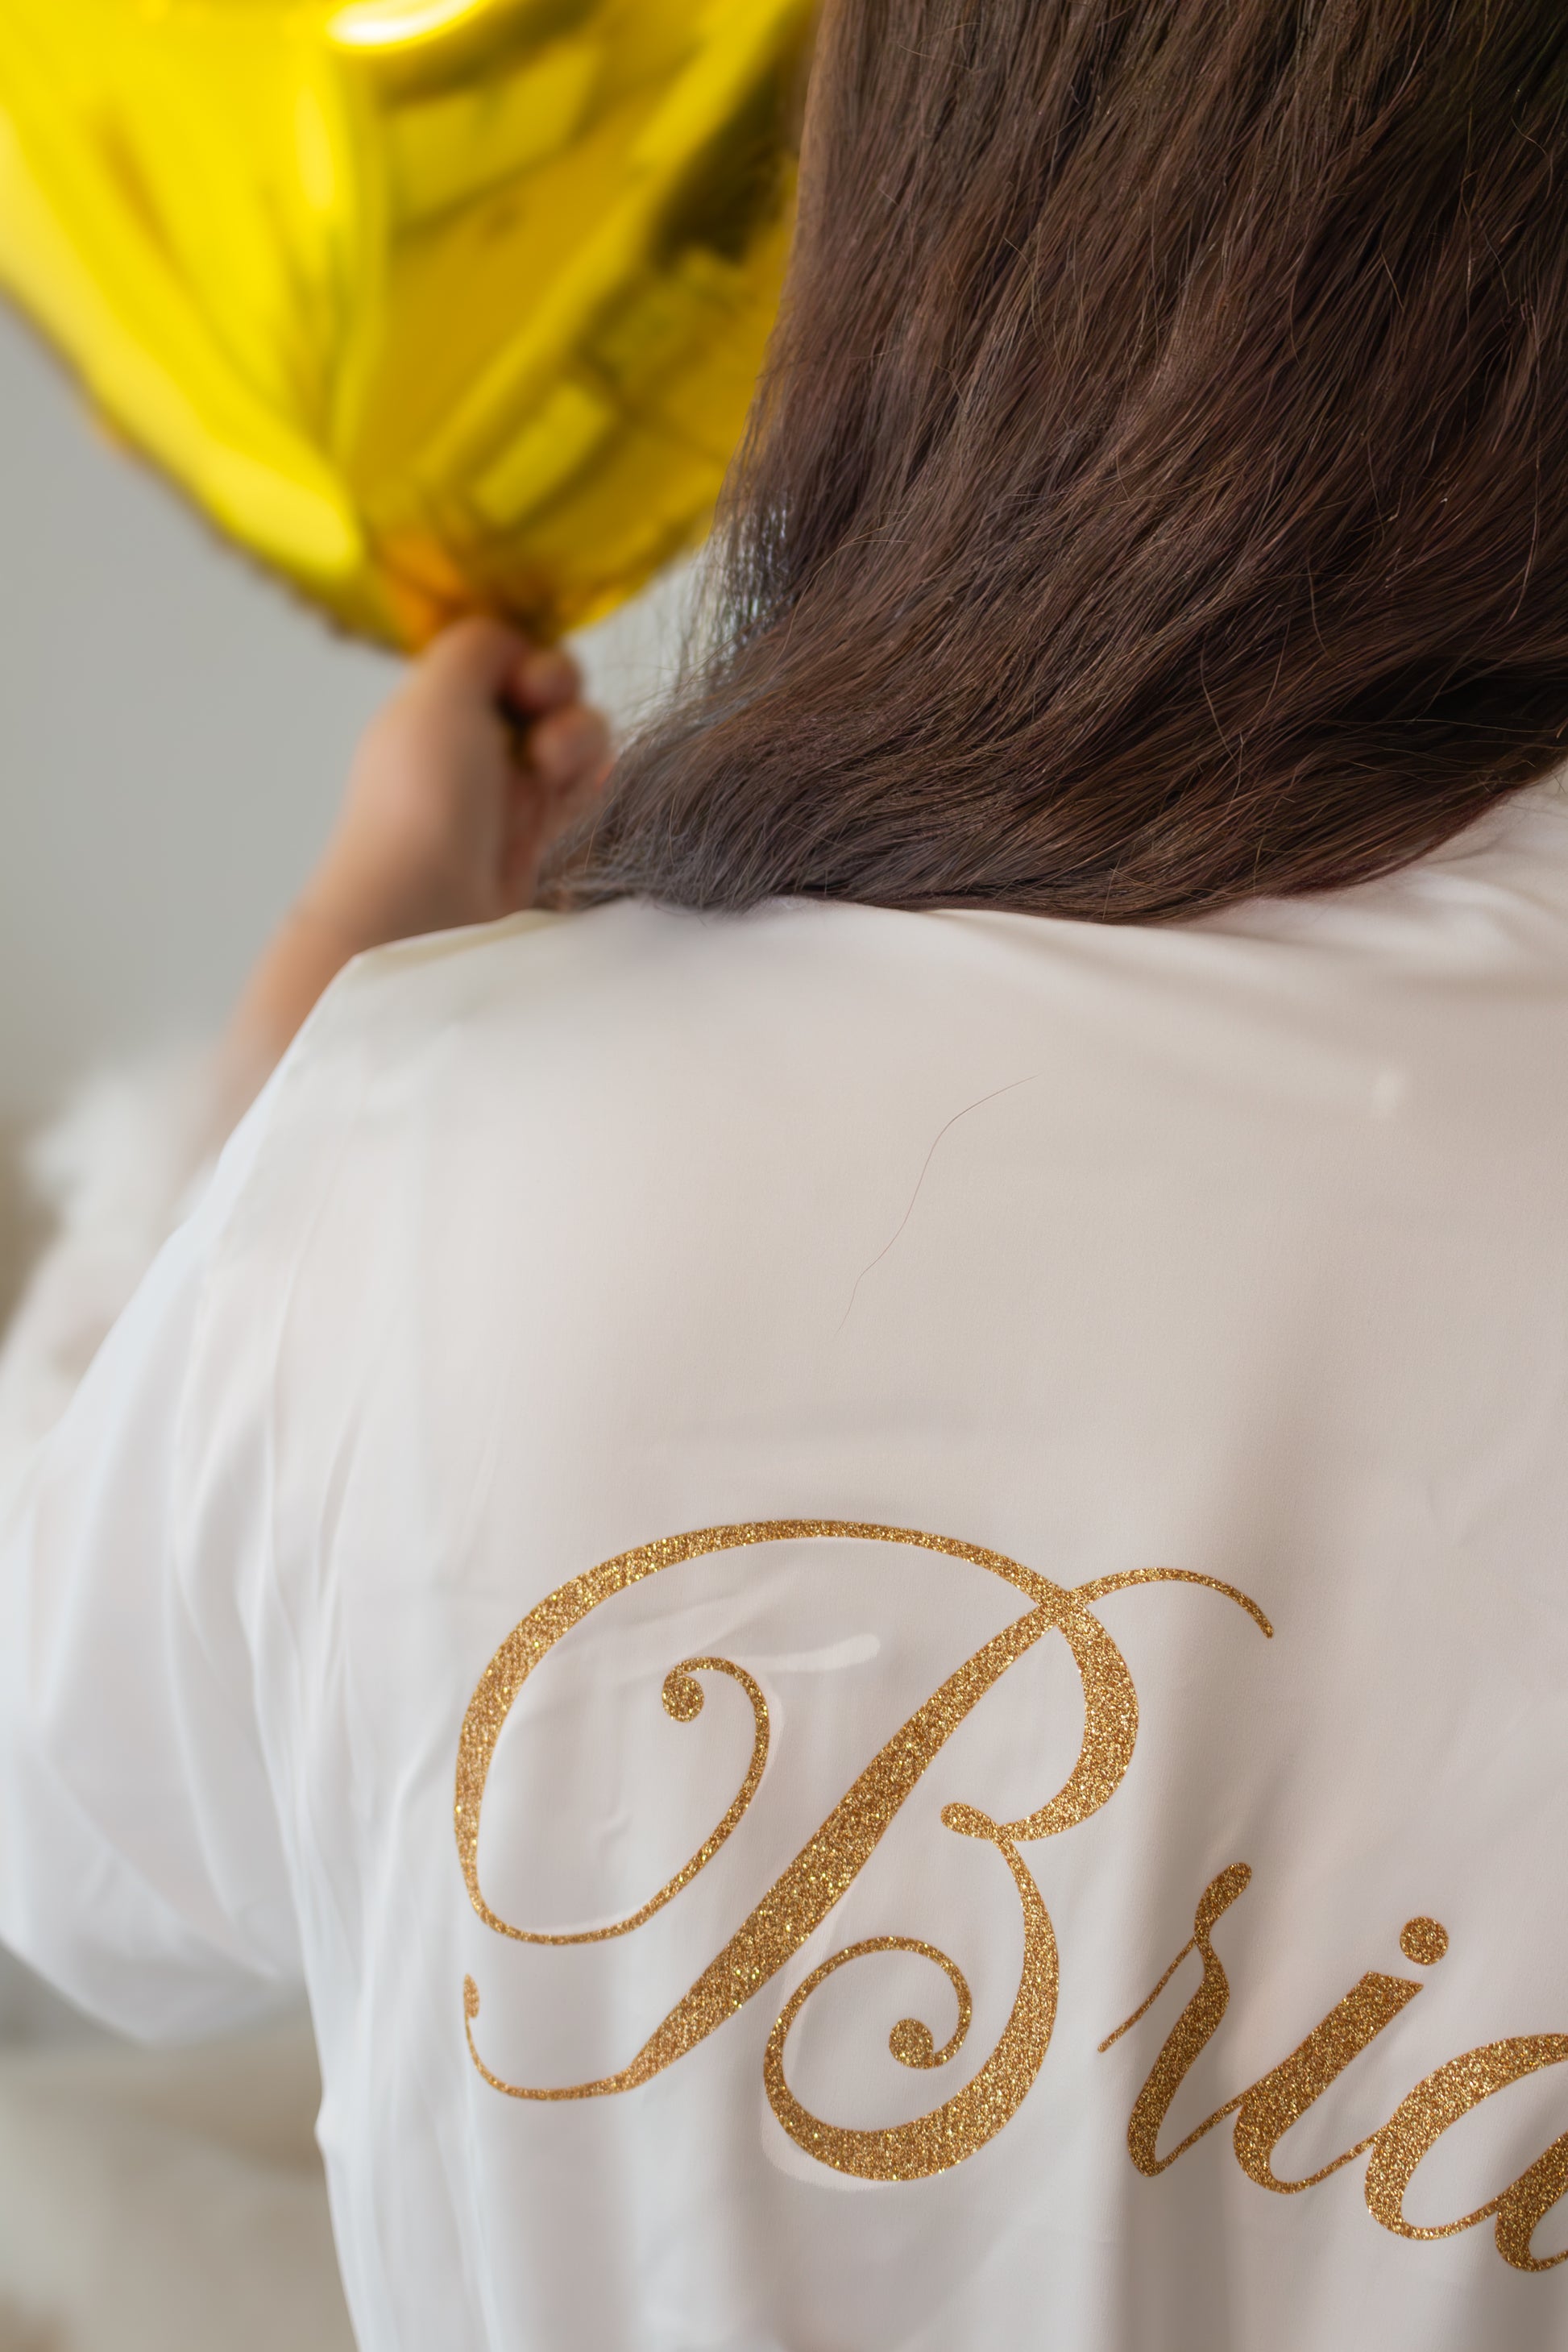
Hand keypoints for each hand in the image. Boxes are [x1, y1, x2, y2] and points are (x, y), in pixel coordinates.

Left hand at [226, 618, 611, 1092]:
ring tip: (552, 767)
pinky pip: (593, 787)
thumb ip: (481, 642)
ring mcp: (517, 794)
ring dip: (579, 735)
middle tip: (539, 718)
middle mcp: (479, 745)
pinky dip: (592, 778)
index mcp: (440, 706)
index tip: (518, 679)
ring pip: (580, 735)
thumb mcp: (437, 688)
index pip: (507, 655)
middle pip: (551, 689)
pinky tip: (574, 790)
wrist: (426, 910)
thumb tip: (516, 645)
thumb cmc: (420, 799)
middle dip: (559, 690)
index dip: (526, 655)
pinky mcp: (553, 838)